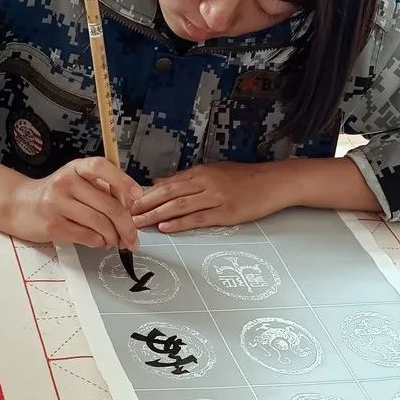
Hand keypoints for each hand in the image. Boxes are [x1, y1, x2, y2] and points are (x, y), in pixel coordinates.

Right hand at [9, 157, 142, 248]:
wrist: (19, 206)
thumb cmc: (57, 195)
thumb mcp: (77, 181)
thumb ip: (102, 190)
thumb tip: (131, 210)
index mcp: (76, 168)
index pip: (102, 168)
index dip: (123, 181)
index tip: (138, 196)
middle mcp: (66, 182)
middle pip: (109, 206)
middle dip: (127, 226)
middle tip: (133, 238)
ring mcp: (57, 204)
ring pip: (100, 224)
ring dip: (114, 237)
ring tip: (115, 241)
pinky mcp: (53, 225)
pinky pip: (88, 236)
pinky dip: (100, 242)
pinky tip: (100, 241)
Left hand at [131, 162, 289, 232]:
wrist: (273, 182)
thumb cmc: (245, 178)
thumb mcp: (214, 172)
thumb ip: (187, 179)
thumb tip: (160, 182)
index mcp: (201, 172)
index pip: (167, 183)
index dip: (146, 193)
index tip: (129, 201)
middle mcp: (205, 183)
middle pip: (168, 193)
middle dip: (145, 203)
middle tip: (126, 212)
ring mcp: (216, 197)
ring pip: (179, 205)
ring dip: (156, 214)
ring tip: (139, 222)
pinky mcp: (226, 212)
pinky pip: (198, 218)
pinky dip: (180, 222)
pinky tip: (166, 227)